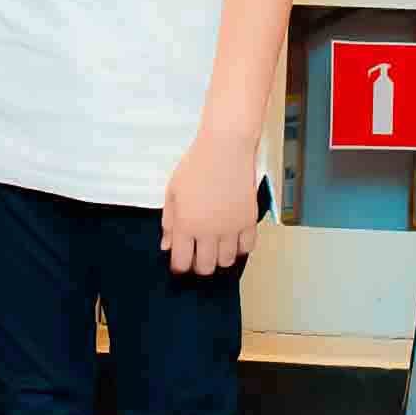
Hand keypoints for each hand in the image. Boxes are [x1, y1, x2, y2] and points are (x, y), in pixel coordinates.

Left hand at [160, 131, 261, 275]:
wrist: (226, 147)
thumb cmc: (197, 164)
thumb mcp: (173, 191)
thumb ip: (169, 222)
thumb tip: (167, 244)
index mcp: (186, 224)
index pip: (182, 262)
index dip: (180, 266)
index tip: (181, 263)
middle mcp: (209, 231)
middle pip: (205, 267)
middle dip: (199, 266)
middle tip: (198, 255)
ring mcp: (231, 227)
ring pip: (226, 261)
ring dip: (220, 258)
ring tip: (216, 246)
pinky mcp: (248, 220)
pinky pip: (247, 247)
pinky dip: (240, 248)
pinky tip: (233, 239)